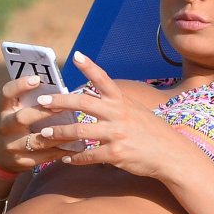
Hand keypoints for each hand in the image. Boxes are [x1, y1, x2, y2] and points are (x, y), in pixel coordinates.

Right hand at [0, 74, 75, 171]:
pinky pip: (45, 156)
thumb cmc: (13, 125)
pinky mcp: (22, 161)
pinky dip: (62, 151)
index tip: (37, 79)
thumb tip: (57, 88)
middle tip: (63, 107)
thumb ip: (28, 100)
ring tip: (77, 128)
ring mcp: (12, 146)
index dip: (20, 85)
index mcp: (3, 110)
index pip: (7, 93)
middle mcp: (4, 127)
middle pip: (22, 118)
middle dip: (44, 113)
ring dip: (60, 135)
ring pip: (38, 141)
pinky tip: (76, 146)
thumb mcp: (13, 111)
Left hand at [30, 52, 186, 177]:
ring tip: (44, 134)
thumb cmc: (152, 132)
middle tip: (41, 102)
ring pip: (79, 130)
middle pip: (82, 102)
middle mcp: (118, 114)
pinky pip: (88, 155)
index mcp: (122, 101)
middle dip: (59, 102)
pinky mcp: (116, 154)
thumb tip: (94, 95)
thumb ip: (115, 104)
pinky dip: (74, 158)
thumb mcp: (136, 111)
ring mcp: (117, 133)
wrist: (172, 154)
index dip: (89, 66)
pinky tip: (64, 159)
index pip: (104, 79)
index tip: (75, 55)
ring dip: (59, 132)